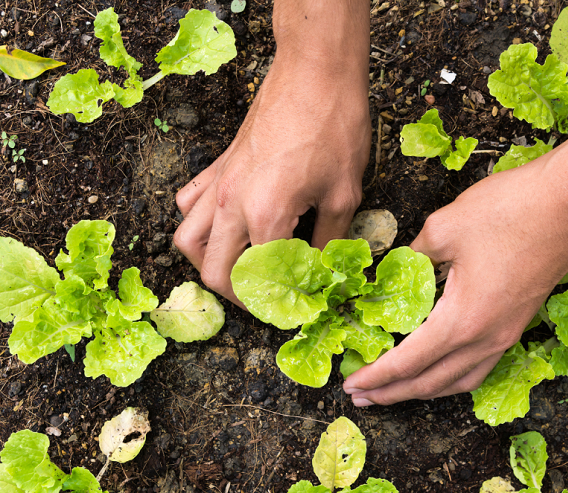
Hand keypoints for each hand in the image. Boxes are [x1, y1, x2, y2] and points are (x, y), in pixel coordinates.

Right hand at [174, 42, 370, 304]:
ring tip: (237, 269)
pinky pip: (190, 203)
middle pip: (213, 271)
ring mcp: (219, 183)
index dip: (275, 303)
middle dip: (237, 295)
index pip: (258, 279)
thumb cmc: (334, 127)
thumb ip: (329, 241)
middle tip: (263, 299)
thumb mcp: (344, 194)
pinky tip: (224, 226)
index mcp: (266, 216)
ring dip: (208, 263)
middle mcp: (232, 204)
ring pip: (187, 240)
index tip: (292, 309)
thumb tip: (322, 271)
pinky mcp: (218, 165)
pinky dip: (198, 224)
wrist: (315, 73)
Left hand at [343, 155, 567, 405]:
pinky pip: (479, 367)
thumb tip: (397, 269)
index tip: (350, 385)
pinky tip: (440, 369)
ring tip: (395, 391)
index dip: (376, 377)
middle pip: (431, 382)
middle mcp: (486, 339)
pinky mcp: (519, 323)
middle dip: (392, 393)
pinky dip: (452, 377)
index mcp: (462, 321)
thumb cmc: (510, 210)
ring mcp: (507, 335)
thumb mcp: (444, 228)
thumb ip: (412, 256)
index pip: (407, 362)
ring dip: (423, 390)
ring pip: (458, 381)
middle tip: (361, 396)